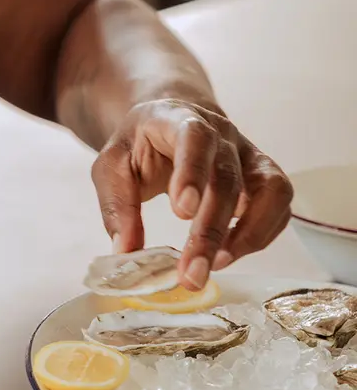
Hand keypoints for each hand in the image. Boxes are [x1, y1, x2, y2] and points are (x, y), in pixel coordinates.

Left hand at [91, 99, 292, 289]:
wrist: (170, 119)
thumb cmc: (140, 143)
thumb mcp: (112, 165)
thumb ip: (116, 205)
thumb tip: (125, 252)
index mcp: (179, 120)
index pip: (194, 137)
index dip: (193, 173)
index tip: (182, 212)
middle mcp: (223, 134)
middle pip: (228, 177)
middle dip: (211, 229)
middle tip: (192, 270)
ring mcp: (248, 154)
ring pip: (269, 189)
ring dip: (248, 234)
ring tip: (216, 264)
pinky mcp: (263, 176)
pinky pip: (278, 203)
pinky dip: (261, 233)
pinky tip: (230, 254)